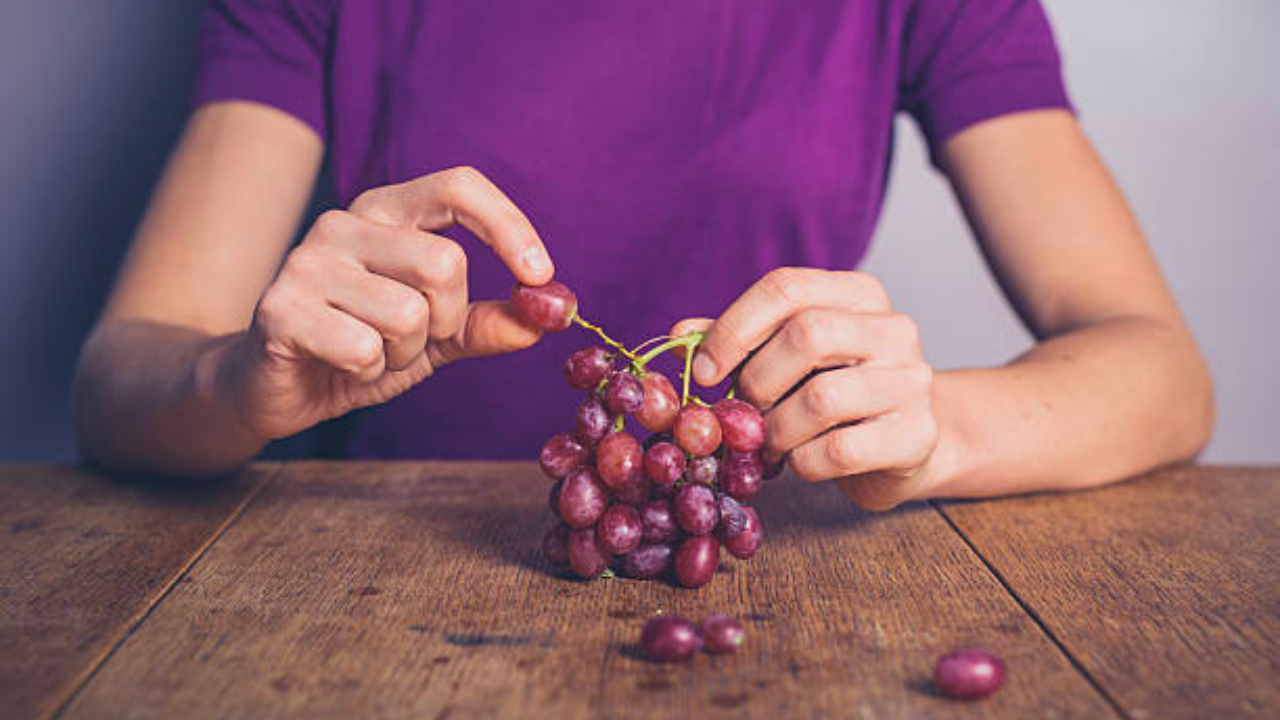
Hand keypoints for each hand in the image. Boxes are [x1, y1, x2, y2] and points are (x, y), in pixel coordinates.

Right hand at [198, 166, 552, 439]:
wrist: (272, 387)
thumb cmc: (358, 348)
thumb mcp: (435, 335)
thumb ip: (488, 321)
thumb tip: (551, 313)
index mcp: (387, 212)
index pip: (459, 186)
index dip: (508, 226)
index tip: (541, 275)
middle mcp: (344, 223)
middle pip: (445, 264)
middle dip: (445, 321)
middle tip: (412, 341)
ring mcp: (307, 261)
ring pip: (408, 313)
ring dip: (403, 354)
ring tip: (370, 354)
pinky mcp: (280, 308)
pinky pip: (365, 348)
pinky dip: (367, 372)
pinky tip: (340, 366)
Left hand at [674, 268, 939, 509]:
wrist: (904, 445)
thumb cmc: (835, 394)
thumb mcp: (787, 358)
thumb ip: (738, 342)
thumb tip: (679, 336)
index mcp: (857, 294)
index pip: (786, 287)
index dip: (734, 329)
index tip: (701, 373)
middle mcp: (893, 329)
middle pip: (807, 335)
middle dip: (756, 381)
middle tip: (743, 412)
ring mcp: (912, 381)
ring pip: (823, 398)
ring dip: (777, 430)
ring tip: (770, 443)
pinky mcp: (917, 436)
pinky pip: (840, 450)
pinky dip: (803, 463)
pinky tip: (801, 462)